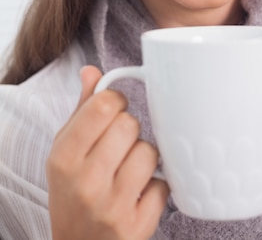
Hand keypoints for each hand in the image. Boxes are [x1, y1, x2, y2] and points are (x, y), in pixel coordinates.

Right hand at [47, 66, 168, 239]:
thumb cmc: (73, 192)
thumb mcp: (65, 151)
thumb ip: (82, 109)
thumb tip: (91, 71)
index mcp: (64, 158)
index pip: (103, 105)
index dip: (115, 101)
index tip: (114, 110)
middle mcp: (86, 183)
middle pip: (130, 124)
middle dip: (129, 129)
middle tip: (119, 145)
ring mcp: (113, 207)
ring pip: (150, 152)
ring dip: (144, 157)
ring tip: (129, 170)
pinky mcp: (137, 226)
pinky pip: (164, 184)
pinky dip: (157, 186)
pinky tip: (140, 193)